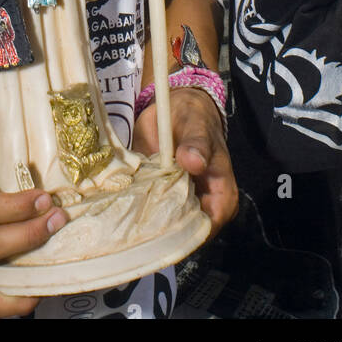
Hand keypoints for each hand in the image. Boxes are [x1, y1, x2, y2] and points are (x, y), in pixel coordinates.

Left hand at [133, 86, 237, 237]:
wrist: (177, 107)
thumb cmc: (195, 118)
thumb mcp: (197, 126)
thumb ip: (197, 144)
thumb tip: (193, 162)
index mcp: (221, 197)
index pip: (206, 229)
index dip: (183, 233)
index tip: (157, 225)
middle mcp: (201, 207)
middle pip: (182, 234)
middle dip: (158, 229)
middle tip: (133, 218)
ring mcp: (179, 204)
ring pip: (162, 226)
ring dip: (143, 219)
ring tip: (125, 208)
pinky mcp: (159, 197)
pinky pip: (147, 212)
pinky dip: (134, 206)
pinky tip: (120, 200)